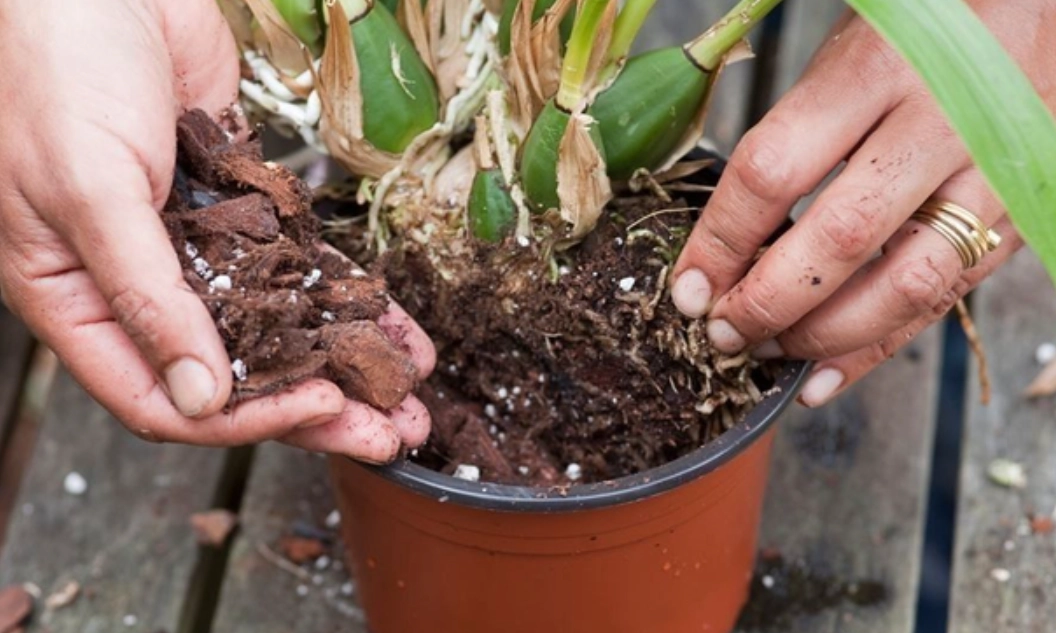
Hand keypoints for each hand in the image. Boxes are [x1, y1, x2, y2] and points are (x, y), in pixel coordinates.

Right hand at [0, 0, 434, 462]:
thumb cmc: (52, 71)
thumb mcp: (86, 191)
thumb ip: (145, 296)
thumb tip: (201, 398)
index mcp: (77, 301)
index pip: (164, 399)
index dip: (244, 418)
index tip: (320, 409)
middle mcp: (141, 287)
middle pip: (237, 376)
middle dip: (318, 408)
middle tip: (392, 433)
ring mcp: (196, 248)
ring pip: (278, 329)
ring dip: (345, 362)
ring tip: (411, 394)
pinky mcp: (242, 205)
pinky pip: (304, 266)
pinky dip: (350, 297)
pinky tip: (396, 326)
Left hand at [670, 2, 1051, 406]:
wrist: (1035, 5)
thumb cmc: (918, 27)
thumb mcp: (842, 52)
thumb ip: (793, 133)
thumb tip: (724, 239)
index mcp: (875, 69)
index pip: (773, 172)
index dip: (720, 242)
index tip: (686, 288)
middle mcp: (942, 122)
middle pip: (838, 241)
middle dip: (767, 303)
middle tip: (722, 332)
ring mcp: (992, 173)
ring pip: (904, 287)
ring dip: (823, 338)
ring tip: (766, 354)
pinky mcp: (1021, 213)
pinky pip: (945, 300)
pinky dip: (878, 349)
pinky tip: (823, 375)